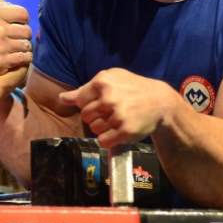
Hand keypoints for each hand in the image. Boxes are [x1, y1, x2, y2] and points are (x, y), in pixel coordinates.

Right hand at [0, 0, 33, 87]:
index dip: (24, 20)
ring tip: (22, 49)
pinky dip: (26, 58)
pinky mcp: (0, 62)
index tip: (21, 24)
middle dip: (25, 35)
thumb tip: (10, 4)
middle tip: (22, 39)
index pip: (22, 13)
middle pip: (26, 30)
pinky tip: (23, 58)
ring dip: (26, 48)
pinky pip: (24, 58)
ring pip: (27, 45)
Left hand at [59, 68, 179, 147]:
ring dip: (103, 128)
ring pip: (94, 129)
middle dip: (97, 117)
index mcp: (102, 82)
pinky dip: (109, 139)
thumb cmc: (131, 89)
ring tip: (118, 120)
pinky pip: (103, 141)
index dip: (90, 104)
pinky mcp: (125, 131)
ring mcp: (117, 115)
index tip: (104, 103)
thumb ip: (84, 90)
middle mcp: (108, 98)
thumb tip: (62, 98)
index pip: (80, 102)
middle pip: (86, 116)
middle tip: (112, 113)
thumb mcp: (109, 81)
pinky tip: (119, 131)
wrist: (160, 101)